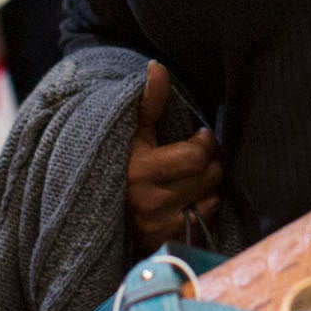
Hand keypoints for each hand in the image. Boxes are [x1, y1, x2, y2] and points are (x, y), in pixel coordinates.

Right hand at [127, 61, 221, 251]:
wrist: (98, 207)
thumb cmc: (123, 161)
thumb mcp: (133, 131)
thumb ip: (147, 101)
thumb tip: (156, 67)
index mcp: (139, 172)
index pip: (198, 156)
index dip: (205, 143)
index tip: (198, 137)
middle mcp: (148, 204)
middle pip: (210, 177)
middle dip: (209, 163)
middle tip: (195, 158)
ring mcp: (157, 228)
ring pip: (211, 200)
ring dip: (208, 187)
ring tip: (190, 179)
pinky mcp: (165, 243)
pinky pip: (204, 222)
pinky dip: (202, 209)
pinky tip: (187, 199)